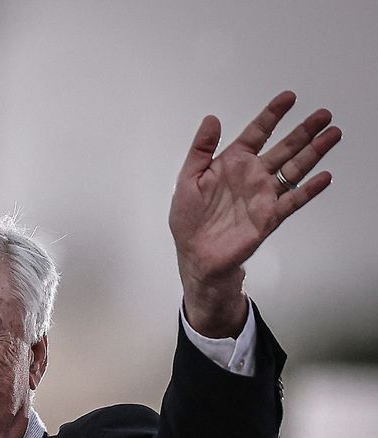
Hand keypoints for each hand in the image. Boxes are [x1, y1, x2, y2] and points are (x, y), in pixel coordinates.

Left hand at [169, 91, 340, 336]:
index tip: (288, 98)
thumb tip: (211, 119)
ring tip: (332, 135)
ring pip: (294, 169)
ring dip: (314, 153)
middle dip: (304, 131)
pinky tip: (324, 177)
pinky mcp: (269, 217)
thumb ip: (200, 149)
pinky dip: (309, 190)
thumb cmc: (189, 222)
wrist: (197, 257)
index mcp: (232, 163)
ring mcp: (263, 196)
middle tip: (323, 114)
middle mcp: (252, 176)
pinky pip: (292, 200)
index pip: (257, 133)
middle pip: (284, 147)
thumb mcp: (187, 180)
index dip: (272, 115)